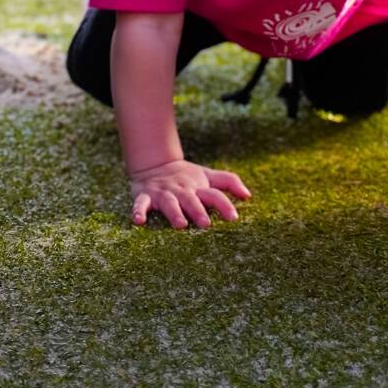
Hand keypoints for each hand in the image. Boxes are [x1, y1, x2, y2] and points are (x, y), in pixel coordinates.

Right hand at [128, 159, 249, 228]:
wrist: (154, 163)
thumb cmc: (187, 177)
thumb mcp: (208, 176)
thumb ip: (228, 182)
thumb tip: (248, 196)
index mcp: (198, 187)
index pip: (213, 194)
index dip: (224, 205)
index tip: (234, 218)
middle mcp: (181, 190)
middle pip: (191, 199)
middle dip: (197, 210)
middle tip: (205, 224)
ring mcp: (163, 193)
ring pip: (169, 203)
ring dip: (174, 213)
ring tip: (180, 224)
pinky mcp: (145, 196)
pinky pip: (141, 204)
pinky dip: (138, 211)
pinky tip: (138, 221)